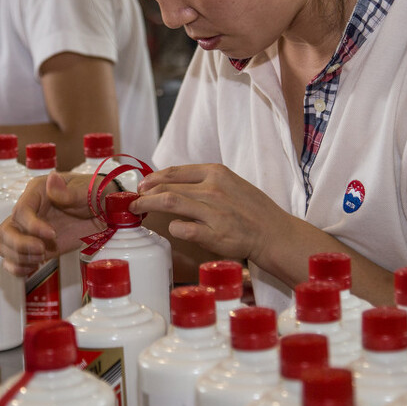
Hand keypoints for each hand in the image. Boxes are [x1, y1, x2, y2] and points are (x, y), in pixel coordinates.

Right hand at [0, 172, 102, 276]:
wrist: (108, 212)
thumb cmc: (97, 194)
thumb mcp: (87, 190)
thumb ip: (68, 191)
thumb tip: (52, 179)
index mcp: (37, 192)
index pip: (21, 211)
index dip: (32, 226)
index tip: (52, 235)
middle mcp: (29, 211)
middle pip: (6, 230)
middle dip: (20, 244)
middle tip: (43, 251)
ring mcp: (30, 231)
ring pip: (5, 246)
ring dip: (19, 257)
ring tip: (42, 257)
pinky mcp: (36, 247)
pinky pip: (14, 259)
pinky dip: (17, 268)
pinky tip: (32, 268)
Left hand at [134, 163, 290, 262]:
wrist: (273, 232)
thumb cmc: (251, 209)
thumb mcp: (230, 184)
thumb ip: (205, 182)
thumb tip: (174, 183)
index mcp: (216, 173)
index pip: (175, 172)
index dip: (154, 178)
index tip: (143, 185)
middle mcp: (212, 189)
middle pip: (167, 187)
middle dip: (145, 193)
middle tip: (133, 200)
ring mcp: (213, 211)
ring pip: (170, 202)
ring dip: (149, 205)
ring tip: (137, 210)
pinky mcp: (214, 233)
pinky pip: (184, 228)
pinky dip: (174, 227)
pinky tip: (173, 228)